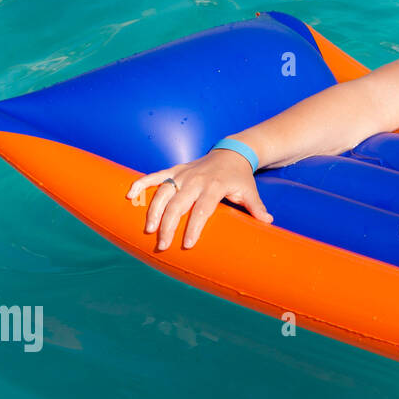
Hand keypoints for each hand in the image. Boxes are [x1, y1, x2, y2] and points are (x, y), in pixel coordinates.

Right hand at [125, 149, 272, 251]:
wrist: (231, 153)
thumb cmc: (239, 177)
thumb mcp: (249, 191)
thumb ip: (256, 207)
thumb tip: (268, 222)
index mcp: (215, 186)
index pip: (202, 209)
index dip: (194, 227)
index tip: (187, 244)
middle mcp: (196, 179)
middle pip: (178, 204)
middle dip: (168, 225)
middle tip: (162, 245)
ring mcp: (183, 173)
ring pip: (163, 192)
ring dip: (153, 211)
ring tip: (148, 230)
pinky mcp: (174, 170)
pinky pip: (154, 176)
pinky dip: (141, 183)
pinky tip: (129, 196)